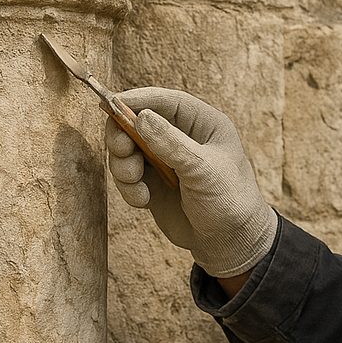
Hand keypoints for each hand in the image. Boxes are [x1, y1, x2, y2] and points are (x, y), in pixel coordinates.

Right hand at [106, 87, 276, 277]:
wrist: (229, 243)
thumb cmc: (229, 200)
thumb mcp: (204, 169)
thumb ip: (172, 144)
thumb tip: (141, 117)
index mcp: (203, 124)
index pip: (166, 101)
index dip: (138, 99)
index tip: (112, 102)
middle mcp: (181, 138)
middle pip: (137, 122)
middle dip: (123, 135)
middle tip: (121, 150)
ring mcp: (164, 161)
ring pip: (127, 150)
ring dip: (123, 165)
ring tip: (135, 182)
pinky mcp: (152, 184)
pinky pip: (127, 177)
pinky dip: (128, 187)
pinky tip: (143, 201)